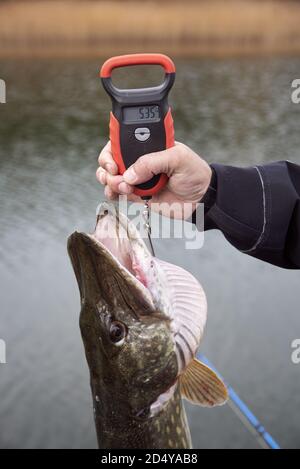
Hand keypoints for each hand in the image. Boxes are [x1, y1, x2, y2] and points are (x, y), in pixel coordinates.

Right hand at [96, 141, 211, 219]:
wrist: (202, 199)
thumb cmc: (195, 173)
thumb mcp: (177, 158)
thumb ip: (152, 163)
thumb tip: (129, 174)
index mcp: (148, 146)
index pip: (122, 142)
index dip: (112, 149)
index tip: (113, 160)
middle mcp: (140, 161)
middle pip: (111, 159)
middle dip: (107, 167)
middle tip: (115, 174)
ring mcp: (138, 178)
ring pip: (111, 177)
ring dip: (110, 182)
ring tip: (123, 187)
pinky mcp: (138, 195)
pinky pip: (118, 193)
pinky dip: (113, 194)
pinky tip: (118, 194)